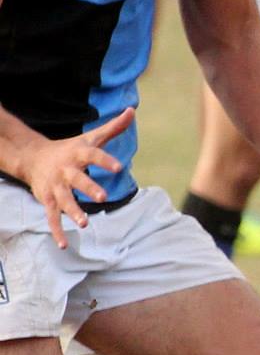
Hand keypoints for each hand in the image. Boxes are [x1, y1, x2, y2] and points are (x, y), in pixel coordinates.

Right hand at [17, 109, 132, 248]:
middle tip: (103, 198)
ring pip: (64, 200)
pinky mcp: (48, 199)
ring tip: (85, 223)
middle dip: (89, 188)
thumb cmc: (70, 148)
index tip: (119, 167)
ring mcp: (55, 186)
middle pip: (78, 179)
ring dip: (73, 212)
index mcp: (78, 154)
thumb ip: (113, 128)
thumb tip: (132, 111)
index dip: (105, 161)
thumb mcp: (91, 138)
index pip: (93, 155)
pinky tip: (65, 244)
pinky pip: (52, 217)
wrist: (33, 157)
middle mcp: (65, 170)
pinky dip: (57, 230)